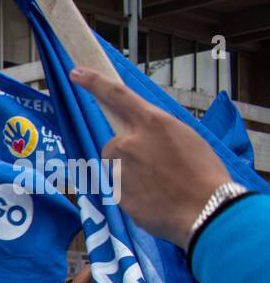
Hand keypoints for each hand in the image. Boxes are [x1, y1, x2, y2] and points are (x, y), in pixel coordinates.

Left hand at [69, 67, 231, 246]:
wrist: (206, 210)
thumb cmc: (204, 174)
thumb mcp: (186, 139)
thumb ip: (157, 133)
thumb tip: (142, 137)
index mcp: (153, 122)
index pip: (117, 95)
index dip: (94, 83)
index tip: (76, 73)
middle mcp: (130, 142)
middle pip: (114, 144)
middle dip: (128, 156)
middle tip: (156, 170)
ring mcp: (120, 168)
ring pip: (117, 169)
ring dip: (131, 177)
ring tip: (160, 187)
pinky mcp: (116, 193)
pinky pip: (120, 191)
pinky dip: (134, 196)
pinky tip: (155, 200)